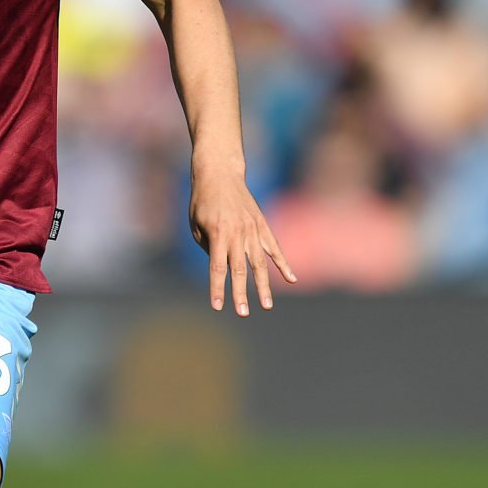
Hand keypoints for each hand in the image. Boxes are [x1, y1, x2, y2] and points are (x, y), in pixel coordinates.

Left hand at [190, 179, 295, 314]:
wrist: (220, 174)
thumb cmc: (202, 201)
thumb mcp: (196, 225)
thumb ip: (209, 248)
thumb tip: (224, 269)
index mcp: (218, 232)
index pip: (217, 267)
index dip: (218, 288)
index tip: (218, 307)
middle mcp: (238, 232)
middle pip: (240, 269)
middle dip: (241, 294)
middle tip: (243, 313)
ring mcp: (253, 229)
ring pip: (260, 263)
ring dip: (263, 286)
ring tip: (266, 306)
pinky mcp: (262, 225)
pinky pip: (274, 248)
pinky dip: (283, 264)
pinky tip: (291, 280)